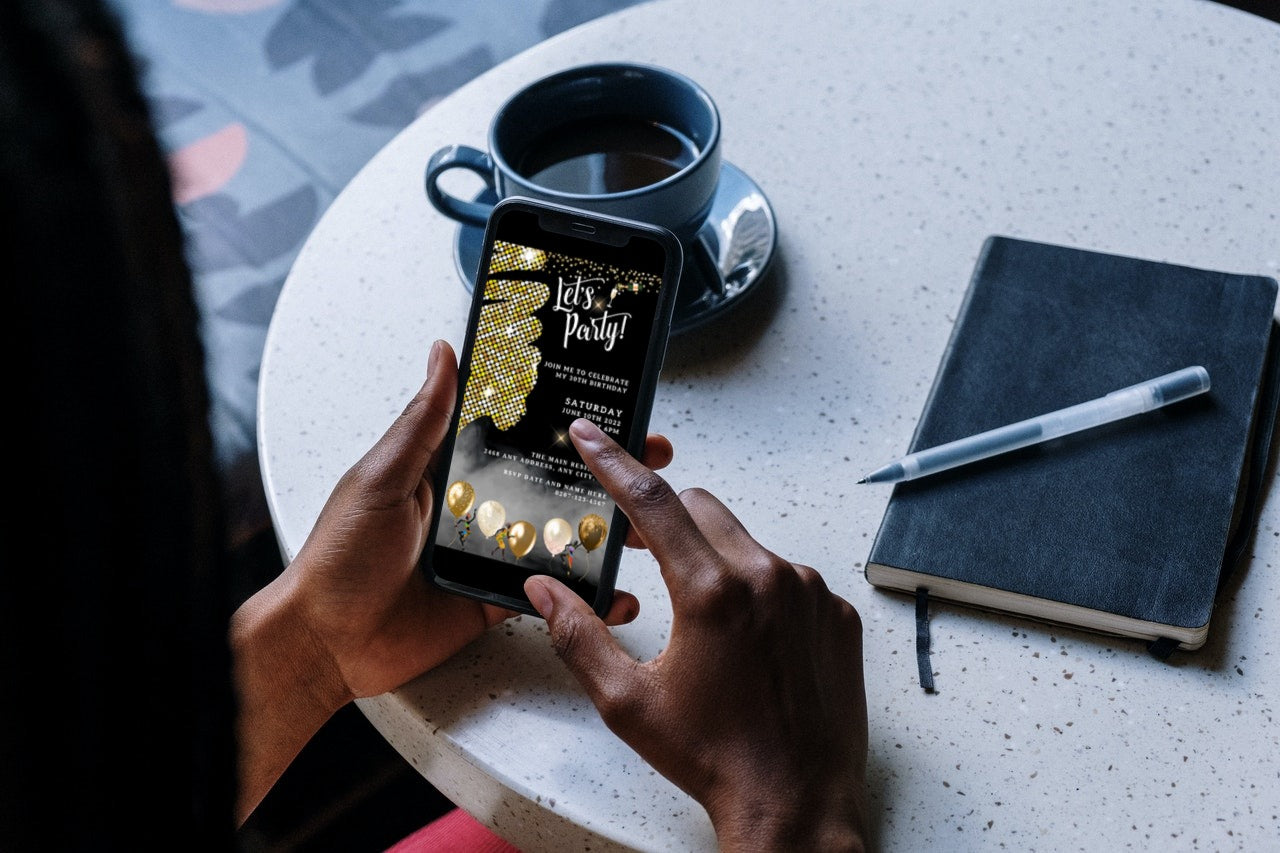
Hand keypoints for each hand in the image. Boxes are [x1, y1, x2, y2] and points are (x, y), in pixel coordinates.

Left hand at [280, 340, 670, 700]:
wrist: (326, 643)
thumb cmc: (339, 555)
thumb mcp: (383, 477)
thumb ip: (422, 422)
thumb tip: (444, 353)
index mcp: (452, 468)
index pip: (521, 432)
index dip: (566, 420)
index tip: (611, 403)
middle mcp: (479, 506)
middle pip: (554, 481)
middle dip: (607, 471)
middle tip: (653, 457)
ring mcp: (492, 554)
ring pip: (561, 536)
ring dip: (607, 530)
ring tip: (648, 526)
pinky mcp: (497, 600)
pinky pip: (550, 595)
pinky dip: (586, 596)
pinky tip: (618, 593)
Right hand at [525, 419, 867, 851]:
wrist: (794, 802)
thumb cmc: (714, 756)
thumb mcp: (627, 700)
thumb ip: (577, 634)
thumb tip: (543, 590)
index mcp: (712, 592)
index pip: (652, 502)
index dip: (614, 462)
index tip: (593, 434)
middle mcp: (769, 578)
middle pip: (702, 508)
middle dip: (665, 518)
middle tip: (639, 548)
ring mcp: (810, 594)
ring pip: (746, 542)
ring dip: (714, 559)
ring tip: (701, 621)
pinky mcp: (836, 614)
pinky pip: (788, 577)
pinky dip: (760, 590)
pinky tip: (747, 641)